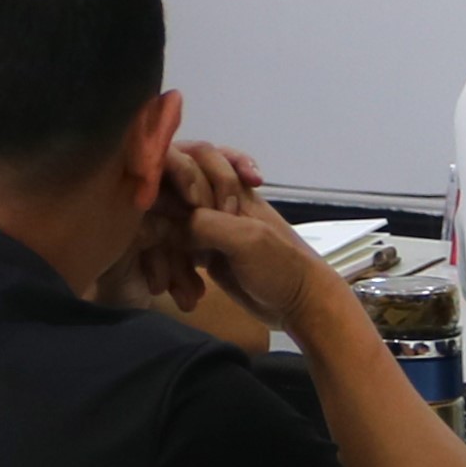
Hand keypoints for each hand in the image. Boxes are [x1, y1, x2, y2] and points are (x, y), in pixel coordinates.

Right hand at [143, 165, 344, 345]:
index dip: (175, 185)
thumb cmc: (281, 267)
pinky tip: (187, 296)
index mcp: (230, 187)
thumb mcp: (246, 239)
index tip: (187, 217)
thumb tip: (166, 224)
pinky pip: (174, 254)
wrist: (302, 306)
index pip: (185, 160)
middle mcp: (213, 201)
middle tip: (174, 265)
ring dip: (167, 261)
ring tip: (179, 291)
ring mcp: (207, 228)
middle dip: (163, 234)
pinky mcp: (204, 253)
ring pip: (167, 230)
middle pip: (167, 198)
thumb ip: (205, 222)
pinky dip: (174, 274)